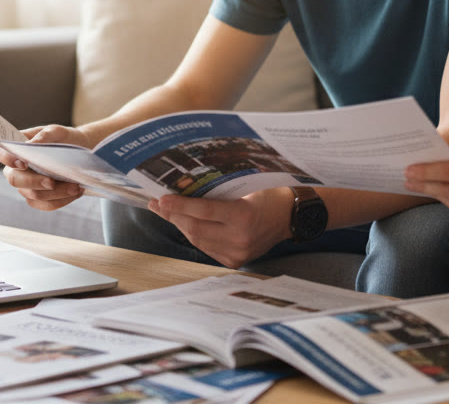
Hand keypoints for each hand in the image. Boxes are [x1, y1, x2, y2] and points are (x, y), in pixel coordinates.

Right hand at [0, 123, 92, 210]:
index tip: (24, 163)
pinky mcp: (38, 199)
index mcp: (17, 149)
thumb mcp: (57, 132)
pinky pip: (45, 205)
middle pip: (15, 179)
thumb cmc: (65, 139)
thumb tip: (29, 145)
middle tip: (52, 182)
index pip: (1, 153)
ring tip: (75, 186)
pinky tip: (75, 192)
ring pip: (33, 195)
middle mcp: (16, 169)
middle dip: (34, 182)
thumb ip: (44, 136)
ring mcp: (26, 186)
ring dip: (55, 193)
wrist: (81, 152)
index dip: (8, 159)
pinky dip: (61, 200)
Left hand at [147, 189, 290, 268]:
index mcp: (243, 216)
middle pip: (196, 228)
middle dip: (173, 215)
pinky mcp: (235, 260)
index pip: (203, 211)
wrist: (291, 216)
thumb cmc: (269, 195)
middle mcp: (239, 238)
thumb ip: (218, 194)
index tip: (161, 199)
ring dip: (180, 226)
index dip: (180, 205)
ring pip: (198, 240)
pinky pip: (207, 248)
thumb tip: (185, 191)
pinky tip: (185, 224)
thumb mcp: (246, 188)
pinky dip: (194, 235)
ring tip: (166, 213)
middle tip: (156, 204)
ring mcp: (237, 252)